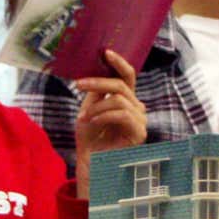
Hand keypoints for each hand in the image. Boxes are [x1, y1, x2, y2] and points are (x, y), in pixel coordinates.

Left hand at [72, 49, 146, 198]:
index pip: (127, 76)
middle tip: (78, 84)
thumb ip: (95, 92)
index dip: (118, 62)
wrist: (90, 165)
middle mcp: (136, 107)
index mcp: (125, 100)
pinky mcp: (139, 133)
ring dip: (96, 107)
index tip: (105, 52)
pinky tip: (93, 123)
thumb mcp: (88, 110)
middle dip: (97, 82)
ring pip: (118, 99)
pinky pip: (122, 114)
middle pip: (121, 84)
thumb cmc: (89, 140)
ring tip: (85, 119)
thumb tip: (96, 70)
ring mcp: (140, 120)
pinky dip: (104, 116)